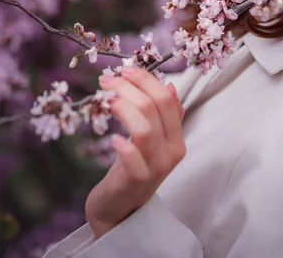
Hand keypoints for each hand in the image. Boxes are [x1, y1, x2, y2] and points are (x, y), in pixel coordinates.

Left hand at [85, 67, 185, 237]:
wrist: (120, 212)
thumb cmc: (133, 169)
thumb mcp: (153, 141)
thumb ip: (164, 116)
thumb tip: (170, 85)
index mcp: (177, 137)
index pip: (167, 99)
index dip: (145, 79)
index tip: (125, 70)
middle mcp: (171, 151)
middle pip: (155, 107)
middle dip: (129, 87)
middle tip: (108, 80)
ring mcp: (155, 167)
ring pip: (144, 128)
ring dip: (123, 107)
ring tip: (105, 100)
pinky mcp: (136, 181)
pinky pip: (133, 159)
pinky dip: (123, 145)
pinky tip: (112, 138)